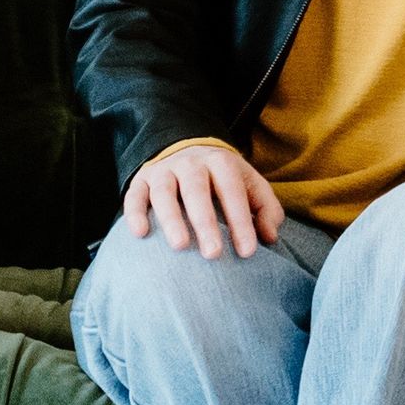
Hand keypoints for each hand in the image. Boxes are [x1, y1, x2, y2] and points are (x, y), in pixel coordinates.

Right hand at [125, 144, 284, 259]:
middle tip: (213, 254)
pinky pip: (134, 195)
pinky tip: (140, 233)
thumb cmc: (224, 179)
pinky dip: (134, 213)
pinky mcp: (141, 180)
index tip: (248, 252)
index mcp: (222, 163)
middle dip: (205, 222)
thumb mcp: (250, 185)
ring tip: (180, 246)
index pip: (232, 191)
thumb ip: (265, 209)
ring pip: (165, 192)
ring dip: (171, 218)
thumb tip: (270, 237)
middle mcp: (191, 163)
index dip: (241, 222)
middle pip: (197, 190)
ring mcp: (164, 170)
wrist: (189, 150)